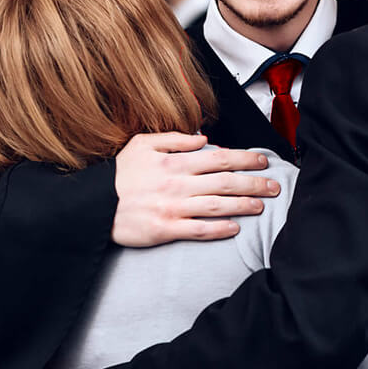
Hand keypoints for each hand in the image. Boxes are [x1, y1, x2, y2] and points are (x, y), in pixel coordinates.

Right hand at [112, 133, 281, 246]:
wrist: (93, 204)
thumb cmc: (118, 174)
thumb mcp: (142, 144)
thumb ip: (174, 139)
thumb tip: (202, 138)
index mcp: (175, 161)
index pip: (221, 158)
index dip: (247, 158)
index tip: (264, 160)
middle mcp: (178, 184)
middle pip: (226, 182)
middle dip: (254, 183)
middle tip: (274, 186)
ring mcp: (173, 208)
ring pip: (217, 205)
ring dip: (243, 205)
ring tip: (261, 206)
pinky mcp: (165, 229)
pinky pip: (198, 230)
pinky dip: (219, 230)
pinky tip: (235, 229)